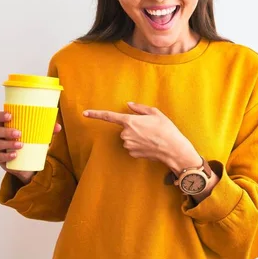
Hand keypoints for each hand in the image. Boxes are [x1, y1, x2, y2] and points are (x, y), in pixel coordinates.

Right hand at [0, 111, 61, 184]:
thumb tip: (58, 127)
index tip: (10, 116)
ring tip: (21, 145)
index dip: (1, 115)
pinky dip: (6, 156)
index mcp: (7, 125)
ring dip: (8, 144)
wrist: (29, 163)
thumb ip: (48, 130)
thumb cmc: (31, 143)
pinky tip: (14, 155)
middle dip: (7, 131)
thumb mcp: (40, 135)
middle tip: (19, 133)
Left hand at [83, 102, 199, 172]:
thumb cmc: (166, 129)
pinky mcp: (132, 153)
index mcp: (130, 121)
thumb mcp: (155, 113)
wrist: (173, 149)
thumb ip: (139, 108)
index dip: (96, 114)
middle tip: (149, 128)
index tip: (85, 113)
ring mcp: (128, 145)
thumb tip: (129, 105)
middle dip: (134, 127)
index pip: (109, 116)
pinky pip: (132, 146)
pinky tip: (150, 145)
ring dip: (137, 136)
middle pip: (125, 128)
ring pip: (128, 138)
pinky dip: (139, 145)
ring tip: (152, 136)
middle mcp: (126, 134)